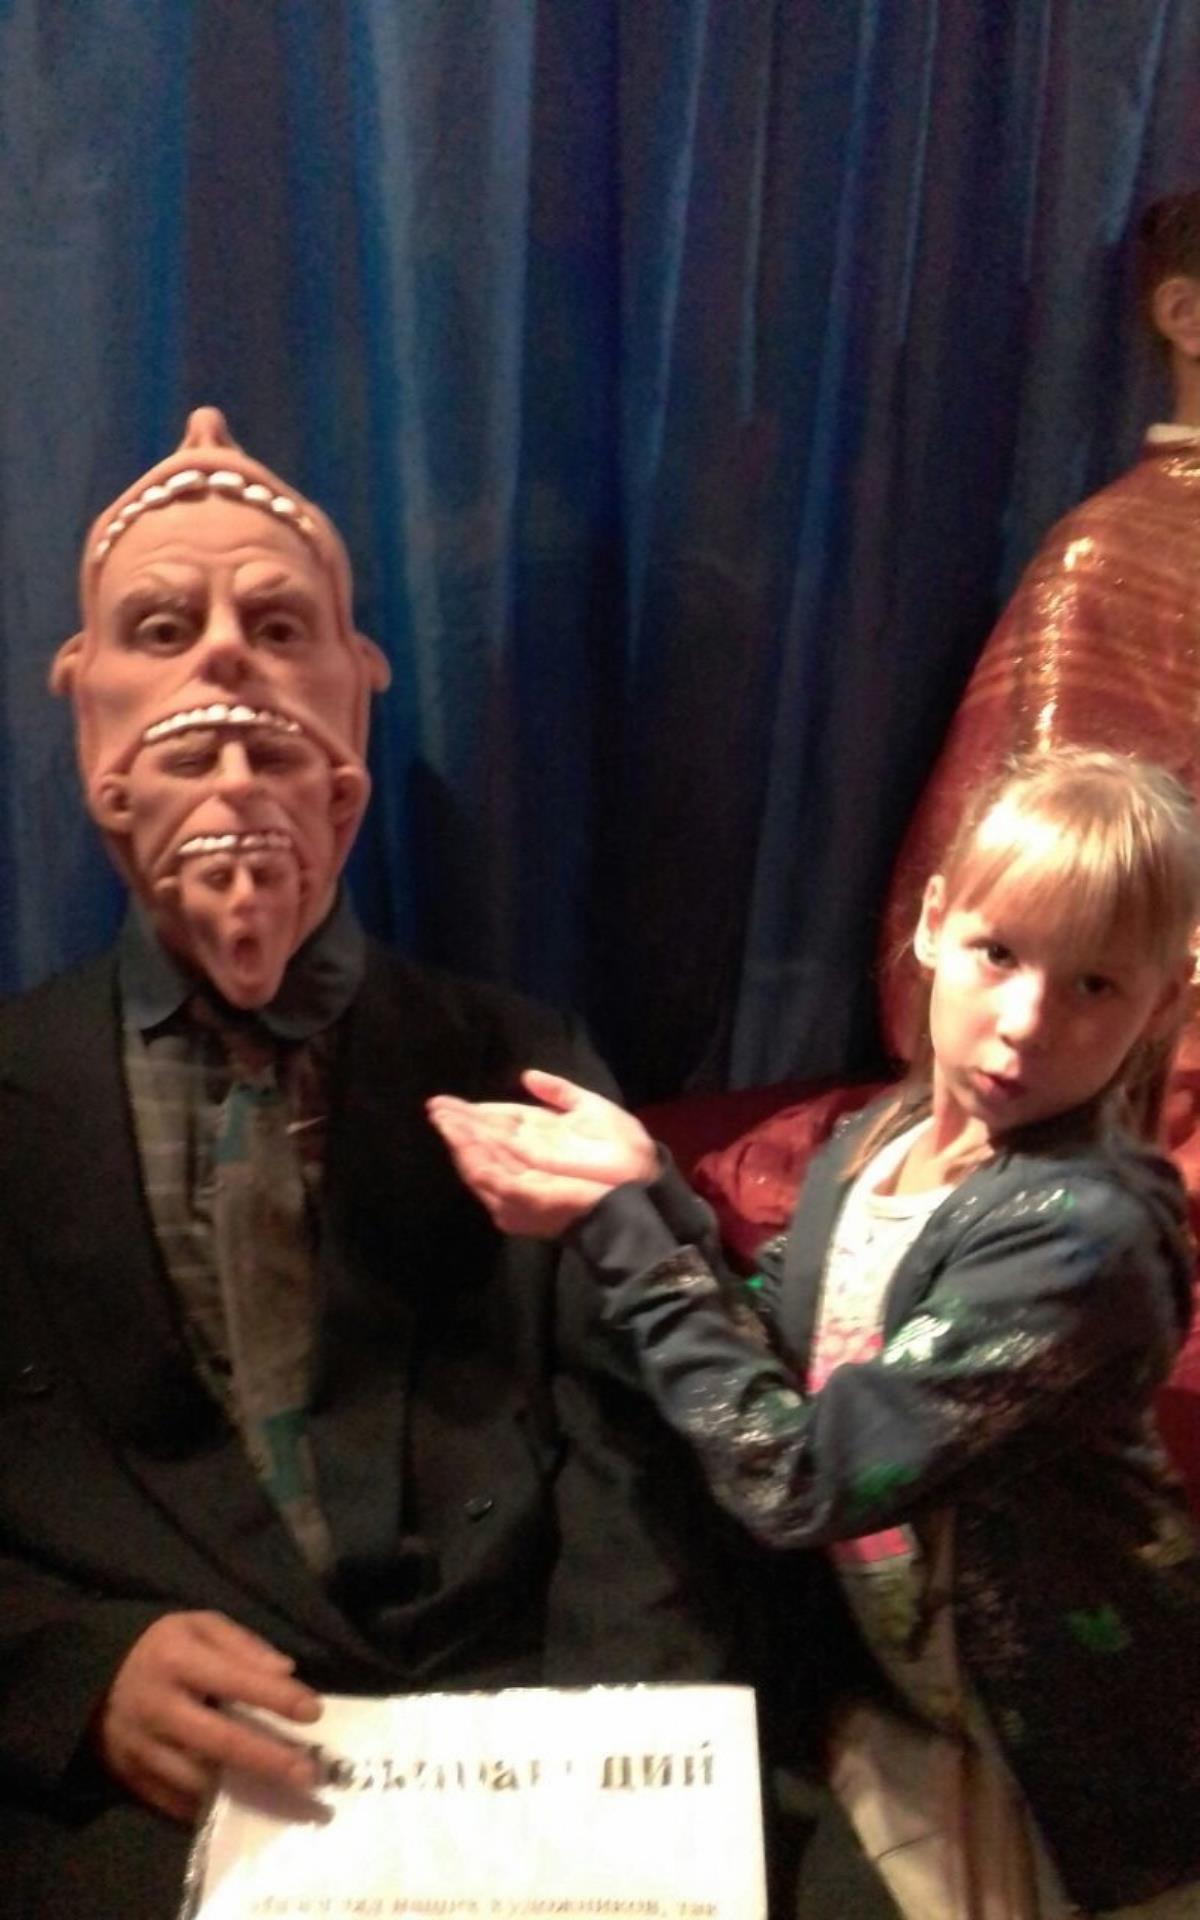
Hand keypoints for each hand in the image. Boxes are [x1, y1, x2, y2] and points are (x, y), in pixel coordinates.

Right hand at [93, 1611, 322, 1823]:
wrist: (92, 1678)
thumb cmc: (160, 1647)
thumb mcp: (197, 1625)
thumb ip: (242, 1644)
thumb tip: (285, 1672)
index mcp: (176, 1658)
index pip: (236, 1680)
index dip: (277, 1697)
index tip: (315, 1711)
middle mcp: (158, 1706)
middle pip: (220, 1741)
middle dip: (268, 1759)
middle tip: (308, 1773)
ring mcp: (140, 1747)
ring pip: (198, 1779)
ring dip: (242, 1789)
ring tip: (282, 1793)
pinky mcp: (129, 1778)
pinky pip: (174, 1802)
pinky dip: (209, 1806)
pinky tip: (240, 1805)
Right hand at [428, 1069, 657, 1236]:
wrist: (642, 1184)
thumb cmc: (625, 1151)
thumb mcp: (592, 1109)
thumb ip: (560, 1092)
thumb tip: (526, 1075)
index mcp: (540, 1138)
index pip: (500, 1123)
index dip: (476, 1112)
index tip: (450, 1101)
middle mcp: (526, 1160)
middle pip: (485, 1139)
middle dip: (459, 1123)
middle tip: (435, 1105)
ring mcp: (523, 1178)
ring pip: (482, 1155)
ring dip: (460, 1135)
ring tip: (441, 1116)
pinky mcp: (524, 1192)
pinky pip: (491, 1173)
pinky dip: (474, 1155)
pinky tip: (460, 1136)